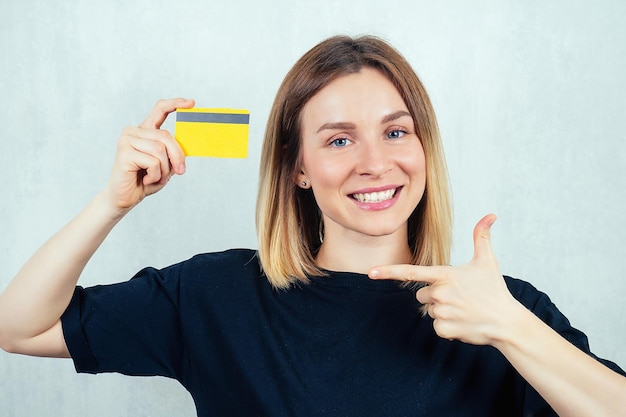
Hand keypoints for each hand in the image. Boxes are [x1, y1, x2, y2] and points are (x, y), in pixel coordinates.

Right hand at [105, 98, 194, 210]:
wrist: (125, 198)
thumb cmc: (145, 180)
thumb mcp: (165, 165)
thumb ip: (173, 152)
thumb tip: (187, 143)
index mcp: (144, 131)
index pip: (160, 110)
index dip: (175, 104)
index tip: (192, 103)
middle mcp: (134, 132)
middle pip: (166, 136)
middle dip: (177, 156)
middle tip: (180, 171)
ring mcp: (127, 140)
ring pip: (160, 149)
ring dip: (164, 169)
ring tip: (155, 176)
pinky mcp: (124, 152)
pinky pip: (153, 161)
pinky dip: (155, 174)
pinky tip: (146, 179)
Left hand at [369, 214, 520, 345]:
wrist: (506, 322)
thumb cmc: (494, 290)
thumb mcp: (487, 261)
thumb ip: (482, 237)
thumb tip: (490, 215)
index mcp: (445, 275)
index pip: (411, 272)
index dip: (389, 271)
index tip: (371, 272)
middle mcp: (440, 293)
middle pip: (422, 295)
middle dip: (435, 295)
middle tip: (459, 296)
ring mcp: (441, 312)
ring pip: (429, 310)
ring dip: (442, 310)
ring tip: (463, 309)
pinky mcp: (444, 329)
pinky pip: (435, 326)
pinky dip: (447, 326)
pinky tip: (463, 322)